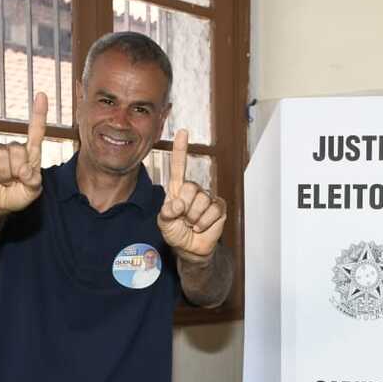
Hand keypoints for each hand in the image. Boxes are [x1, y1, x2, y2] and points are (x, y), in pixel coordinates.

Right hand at [0, 92, 47, 215]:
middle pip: (18, 150)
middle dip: (16, 171)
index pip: (36, 132)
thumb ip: (33, 182)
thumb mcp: (32, 193)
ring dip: (3, 175)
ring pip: (2, 156)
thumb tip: (25, 170)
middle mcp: (15, 148)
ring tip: (4, 181)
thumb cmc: (18, 196)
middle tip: (14, 181)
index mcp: (31, 154)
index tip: (41, 95)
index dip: (39, 114)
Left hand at [158, 129, 226, 262]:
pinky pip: (213, 211)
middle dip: (185, 208)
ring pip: (202, 201)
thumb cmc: (175, 233)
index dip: (181, 149)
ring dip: (194, 218)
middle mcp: (193, 190)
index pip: (179, 166)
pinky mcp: (219, 208)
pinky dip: (205, 222)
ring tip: (192, 224)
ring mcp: (207, 198)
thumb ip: (166, 213)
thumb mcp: (163, 223)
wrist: (189, 249)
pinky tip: (201, 227)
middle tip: (183, 219)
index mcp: (177, 189)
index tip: (182, 132)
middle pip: (190, 188)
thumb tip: (178, 204)